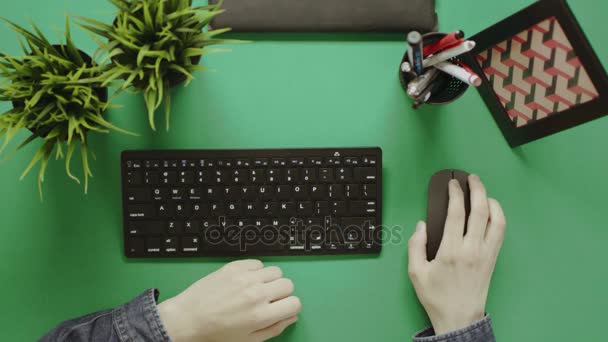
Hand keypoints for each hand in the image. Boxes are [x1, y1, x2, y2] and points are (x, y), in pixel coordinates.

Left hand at [158, 259, 300, 341]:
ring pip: (275, 271)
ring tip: (256, 289)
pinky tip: (246, 281)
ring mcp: (245, 278)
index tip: (282, 308)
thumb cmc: (216, 333)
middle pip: (288, 284)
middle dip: (282, 293)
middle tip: (268, 299)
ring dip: (270, 280)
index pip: (295, 303)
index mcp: (261, 316)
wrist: (187, 319)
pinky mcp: (234, 267)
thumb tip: (291, 316)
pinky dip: (256, 271)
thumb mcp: (248, 340)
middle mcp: (256, 294)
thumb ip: (274, 329)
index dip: (290, 307)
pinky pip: (258, 263)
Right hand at [408, 174, 505, 334]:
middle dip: (477, 189)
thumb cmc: (436, 296)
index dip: (455, 194)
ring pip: (497, 219)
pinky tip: (491, 211)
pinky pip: (501, 231)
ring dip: (491, 201)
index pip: (456, 213)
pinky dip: (498, 216)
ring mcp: (486, 253)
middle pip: (480, 210)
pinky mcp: (493, 258)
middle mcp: (472, 249)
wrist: (459, 317)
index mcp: (451, 251)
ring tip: (483, 192)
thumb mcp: (416, 272)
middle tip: (472, 178)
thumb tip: (422, 225)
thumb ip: (416, 245)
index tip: (452, 184)